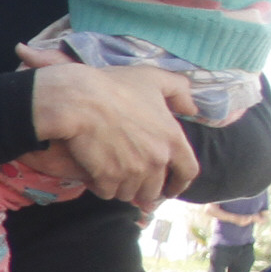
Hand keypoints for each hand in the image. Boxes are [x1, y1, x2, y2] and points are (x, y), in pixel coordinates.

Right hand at [24, 52, 198, 207]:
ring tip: (112, 177)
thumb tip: (191, 110)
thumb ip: (179, 91)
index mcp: (172, 139)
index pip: (187, 172)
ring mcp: (132, 171)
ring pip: (130, 193)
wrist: (79, 100)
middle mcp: (156, 159)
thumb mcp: (154, 78)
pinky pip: (107, 192)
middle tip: (133, 185)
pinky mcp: (108, 178)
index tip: (171, 188)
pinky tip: (94, 176)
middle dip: (145, 190)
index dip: (179, 183)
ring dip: (122, 188)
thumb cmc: (115, 87)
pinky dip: (101, 187)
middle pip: (155, 189)